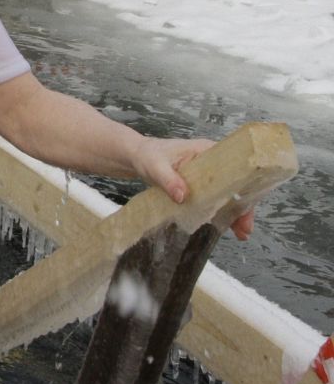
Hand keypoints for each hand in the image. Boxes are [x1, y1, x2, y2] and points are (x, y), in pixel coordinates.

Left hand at [135, 136, 254, 240]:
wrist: (138, 157)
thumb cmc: (148, 155)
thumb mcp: (156, 167)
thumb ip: (169, 180)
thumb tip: (183, 195)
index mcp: (206, 151)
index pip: (233, 167)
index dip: (243, 186)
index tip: (246, 205)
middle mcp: (212, 162)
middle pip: (235, 184)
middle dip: (242, 206)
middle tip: (245, 227)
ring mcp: (207, 175)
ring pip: (228, 194)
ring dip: (235, 212)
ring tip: (241, 232)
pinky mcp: (201, 186)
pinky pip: (216, 199)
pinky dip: (222, 212)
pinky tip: (227, 226)